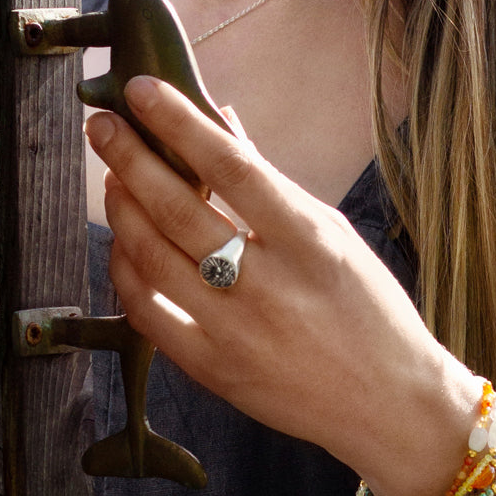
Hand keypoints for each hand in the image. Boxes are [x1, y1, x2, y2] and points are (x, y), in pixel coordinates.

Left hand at [84, 75, 480, 495]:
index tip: (144, 91)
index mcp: (312, 243)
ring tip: (114, 181)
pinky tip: (125, 245)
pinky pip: (149, 314)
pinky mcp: (216, 371)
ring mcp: (238, 332)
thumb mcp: (339, 241)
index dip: (180, 123)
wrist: (390, 405)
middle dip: (130, 157)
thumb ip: (275, 186)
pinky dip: (127, 272)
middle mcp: (270, 286)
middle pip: (178, 208)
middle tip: (105, 125)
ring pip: (152, 258)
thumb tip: (223, 125)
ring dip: (122, 209)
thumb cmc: (374, 318)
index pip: (233, 167)